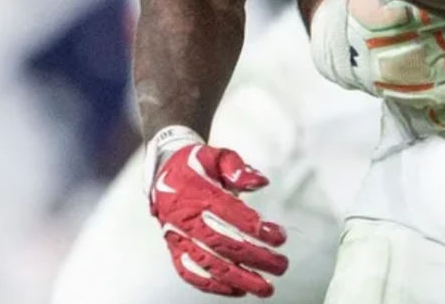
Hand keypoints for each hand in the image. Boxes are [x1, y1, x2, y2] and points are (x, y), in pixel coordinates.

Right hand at [146, 127, 287, 297]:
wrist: (163, 173)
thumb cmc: (195, 164)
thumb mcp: (216, 155)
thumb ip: (237, 167)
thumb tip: (259, 181)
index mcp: (196, 193)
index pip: (229, 215)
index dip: (255, 228)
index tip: (279, 237)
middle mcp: (185, 219)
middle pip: (222, 244)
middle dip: (255, 258)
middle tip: (281, 266)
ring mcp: (178, 237)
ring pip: (208, 264)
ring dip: (238, 279)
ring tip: (264, 288)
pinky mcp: (174, 249)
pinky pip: (189, 272)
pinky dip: (212, 285)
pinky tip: (236, 290)